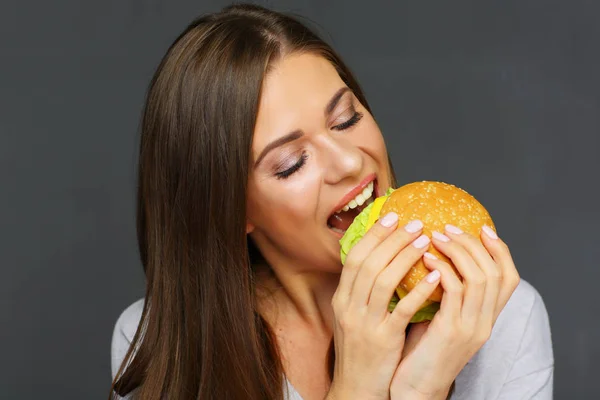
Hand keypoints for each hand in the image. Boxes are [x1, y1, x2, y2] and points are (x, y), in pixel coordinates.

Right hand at [328, 214, 442, 399]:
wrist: (356, 388)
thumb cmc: (360, 350)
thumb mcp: (352, 316)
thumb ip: (362, 290)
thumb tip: (381, 259)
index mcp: (342, 298)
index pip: (355, 258)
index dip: (373, 235)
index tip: (392, 216)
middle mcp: (349, 307)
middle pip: (369, 263)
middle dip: (392, 239)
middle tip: (414, 223)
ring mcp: (365, 323)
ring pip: (383, 281)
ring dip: (405, 257)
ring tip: (425, 241)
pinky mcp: (383, 339)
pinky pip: (402, 309)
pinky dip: (418, 290)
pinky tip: (434, 275)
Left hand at [390, 224, 519, 398]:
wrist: (416, 387)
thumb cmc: (422, 350)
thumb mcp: (442, 318)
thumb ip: (448, 293)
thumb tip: (434, 255)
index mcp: (486, 318)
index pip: (509, 278)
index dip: (500, 250)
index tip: (483, 227)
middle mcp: (485, 322)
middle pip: (495, 272)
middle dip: (473, 244)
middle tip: (449, 227)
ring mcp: (471, 328)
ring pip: (479, 278)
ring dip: (457, 252)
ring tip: (435, 237)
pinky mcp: (451, 332)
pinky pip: (454, 292)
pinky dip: (442, 270)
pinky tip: (426, 259)